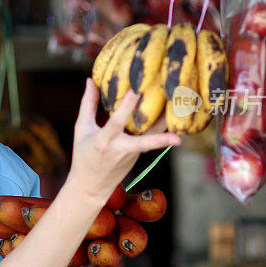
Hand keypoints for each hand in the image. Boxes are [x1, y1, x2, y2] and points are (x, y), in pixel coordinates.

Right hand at [66, 78, 179, 205]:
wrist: (91, 186)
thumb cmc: (84, 154)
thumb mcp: (82, 129)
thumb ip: (88, 104)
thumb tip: (91, 80)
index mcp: (104, 140)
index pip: (117, 121)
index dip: (127, 105)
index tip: (137, 90)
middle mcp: (121, 148)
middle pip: (146, 140)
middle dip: (161, 133)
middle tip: (175, 114)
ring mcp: (133, 154)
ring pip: (154, 139)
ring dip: (169, 127)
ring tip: (183, 109)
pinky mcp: (140, 156)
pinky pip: (153, 139)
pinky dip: (163, 128)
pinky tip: (174, 114)